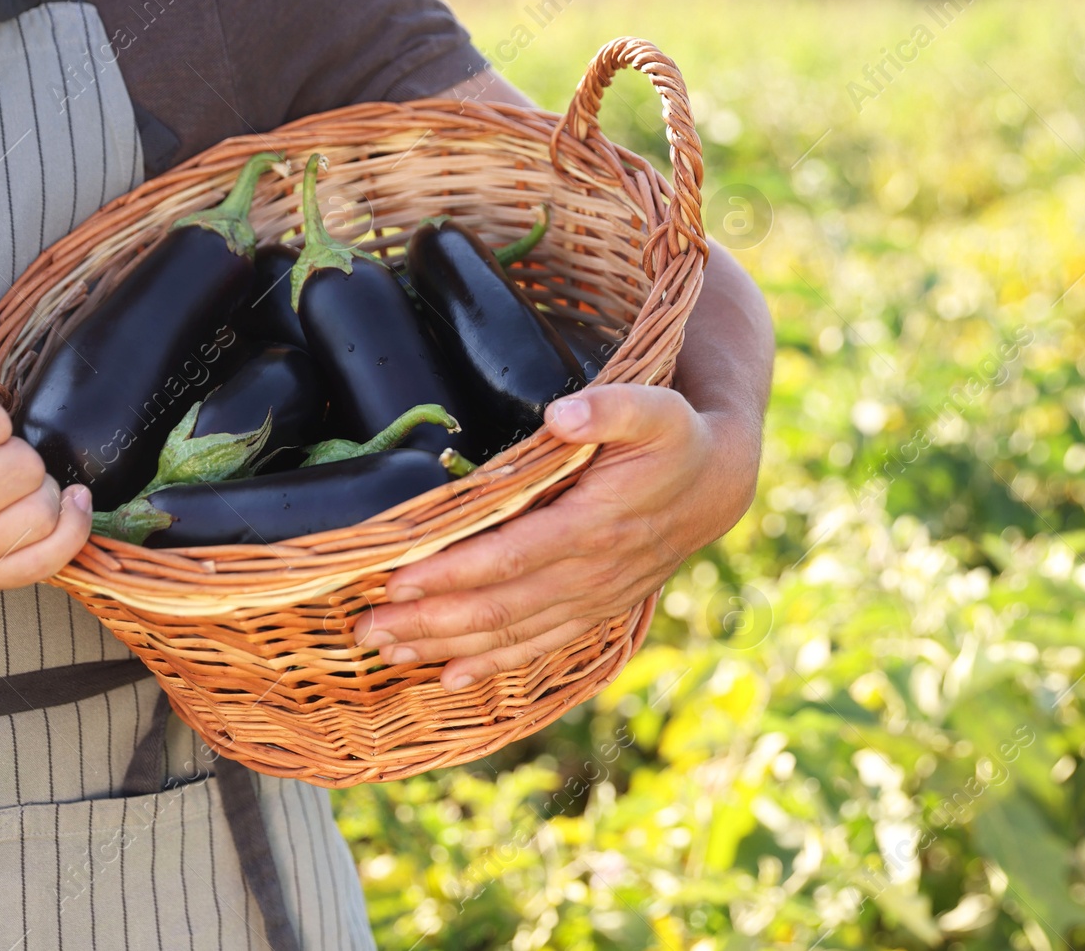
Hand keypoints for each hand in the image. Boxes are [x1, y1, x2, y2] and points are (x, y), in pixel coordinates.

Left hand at [355, 383, 759, 689]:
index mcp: (595, 523)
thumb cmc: (676, 440)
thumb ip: (612, 407)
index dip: (452, 571)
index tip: (396, 578)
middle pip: (498, 607)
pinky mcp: (593, 611)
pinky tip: (447, 677)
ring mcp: (592, 599)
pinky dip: (491, 665)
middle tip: (366, 626)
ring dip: (445, 647)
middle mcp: (591, 572)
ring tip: (386, 651)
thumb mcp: (656, 409)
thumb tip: (561, 412)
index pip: (510, 556)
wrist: (718, 484)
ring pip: (511, 635)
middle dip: (428, 621)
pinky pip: (538, 646)